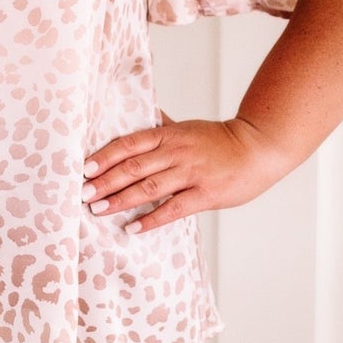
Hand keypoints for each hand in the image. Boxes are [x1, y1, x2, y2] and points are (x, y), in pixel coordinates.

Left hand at [80, 113, 293, 233]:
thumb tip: (140, 115)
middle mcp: (176, 152)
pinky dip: (152, 219)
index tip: (84, 169)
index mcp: (169, 135)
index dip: (105, 156)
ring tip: (98, 211)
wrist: (259, 148)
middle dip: (105, 182)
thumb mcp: (188, 128)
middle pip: (133, 167)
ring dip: (120, 200)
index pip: (129, 144)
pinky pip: (174, 208)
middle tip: (83, 195)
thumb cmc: (220, 141)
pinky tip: (133, 228)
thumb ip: (162, 127)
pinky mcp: (206, 194)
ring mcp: (191, 173)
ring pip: (149, 187)